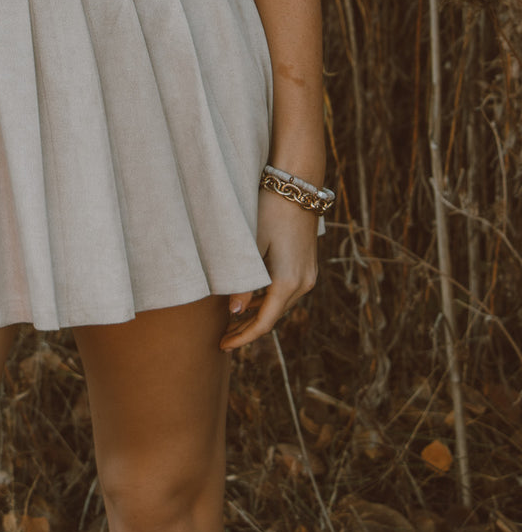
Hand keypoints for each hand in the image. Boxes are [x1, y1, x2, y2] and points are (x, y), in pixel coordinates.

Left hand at [219, 189, 318, 350]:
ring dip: (258, 315)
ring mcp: (308, 275)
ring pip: (280, 305)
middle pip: (273, 317)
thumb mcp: (251, 245)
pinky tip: (251, 301)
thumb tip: (234, 312)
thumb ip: (243, 281)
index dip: (243, 337)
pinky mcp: (308, 266)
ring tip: (231, 321)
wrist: (297, 186)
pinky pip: (287, 292)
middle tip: (222, 336)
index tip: (223, 345)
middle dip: (248, 329)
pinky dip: (268, 300)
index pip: (264, 322)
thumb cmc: (269, 210)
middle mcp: (303, 283)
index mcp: (288, 281)